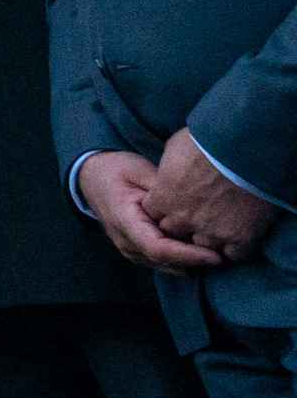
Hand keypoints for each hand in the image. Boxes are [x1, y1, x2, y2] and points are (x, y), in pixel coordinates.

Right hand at [77, 150, 227, 273]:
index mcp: (123, 220)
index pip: (158, 248)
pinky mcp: (137, 251)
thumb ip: (165, 189)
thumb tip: (195, 203)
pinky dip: (184, 261)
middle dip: (197, 262)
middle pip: (165, 262)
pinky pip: (164, 263)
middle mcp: (124, 241)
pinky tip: (203, 253)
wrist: (92, 176)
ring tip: (221, 255)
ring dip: (192, 264)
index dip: (189, 255)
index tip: (216, 255)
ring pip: (166, 266)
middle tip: (229, 255)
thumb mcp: (140, 170)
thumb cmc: (117, 170)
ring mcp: (129, 249)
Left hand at [143, 131, 283, 261]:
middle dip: (184, 228)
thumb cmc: (206, 142)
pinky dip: (235, 249)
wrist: (243, 150)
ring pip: (204, 249)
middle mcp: (183, 219)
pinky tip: (239, 238)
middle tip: (198, 217)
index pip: (154, 215)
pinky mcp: (240, 238)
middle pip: (176, 235)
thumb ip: (167, 169)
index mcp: (163, 198)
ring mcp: (212, 231)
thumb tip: (171, 171)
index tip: (177, 205)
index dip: (166, 210)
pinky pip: (234, 255)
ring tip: (220, 228)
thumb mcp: (174, 148)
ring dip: (210, 240)